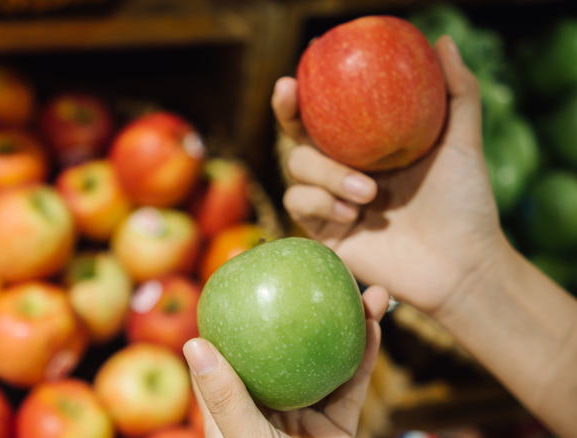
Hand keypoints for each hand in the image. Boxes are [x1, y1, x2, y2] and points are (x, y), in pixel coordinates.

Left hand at [183, 285, 388, 437]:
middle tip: (317, 268)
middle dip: (301, 308)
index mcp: (231, 409)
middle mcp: (265, 406)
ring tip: (361, 286)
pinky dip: (363, 355)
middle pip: (282, 345)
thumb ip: (225, 398)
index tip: (247, 269)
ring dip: (344, 322)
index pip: (228, 351)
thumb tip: (193, 342)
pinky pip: (350, 384)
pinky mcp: (335, 427)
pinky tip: (373, 322)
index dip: (235, 309)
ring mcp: (301, 416)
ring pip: (322, 358)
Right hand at [278, 36, 506, 315]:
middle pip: (297, 137)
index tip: (295, 74)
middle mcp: (342, 171)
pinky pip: (300, 204)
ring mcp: (330, 201)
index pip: (323, 115)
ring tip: (368, 192)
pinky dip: (321, 202)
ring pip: (296, 170)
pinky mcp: (324, 232)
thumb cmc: (465, 203)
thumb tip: (444, 40)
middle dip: (287, 116)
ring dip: (326, 175)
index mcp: (366, 147)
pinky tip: (353, 213)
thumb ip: (457, 93)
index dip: (302, 95)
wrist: (461, 264)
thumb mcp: (462, 143)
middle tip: (290, 94)